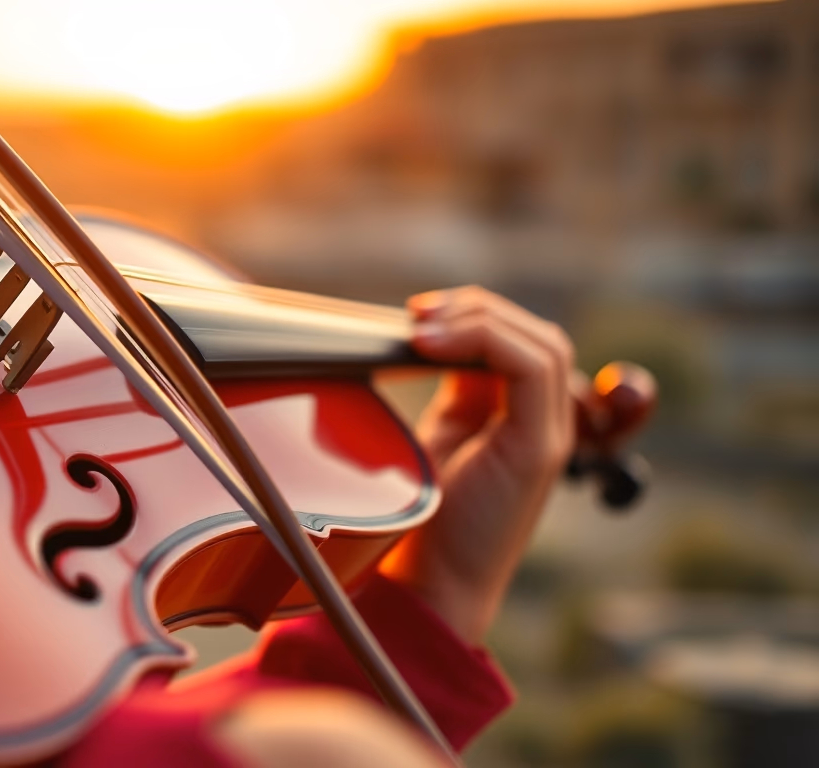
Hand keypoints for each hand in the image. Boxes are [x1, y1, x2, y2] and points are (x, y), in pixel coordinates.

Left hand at [379, 286, 577, 643]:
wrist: (429, 587)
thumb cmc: (422, 523)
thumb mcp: (437, 439)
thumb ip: (453, 391)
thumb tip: (432, 334)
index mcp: (517, 421)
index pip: (520, 344)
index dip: (476, 316)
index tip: (417, 315)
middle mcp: (543, 426)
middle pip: (537, 337)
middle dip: (477, 309)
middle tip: (418, 313)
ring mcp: (548, 438)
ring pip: (543, 345)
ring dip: (480, 319)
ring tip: (423, 326)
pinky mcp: (539, 451)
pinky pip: (533, 369)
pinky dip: (484, 341)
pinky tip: (433, 344)